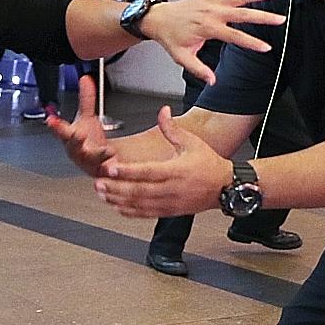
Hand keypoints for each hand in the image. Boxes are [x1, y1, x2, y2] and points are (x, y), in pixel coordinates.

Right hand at [47, 76, 115, 175]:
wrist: (99, 166)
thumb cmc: (89, 143)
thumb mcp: (86, 119)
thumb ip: (86, 99)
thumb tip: (85, 79)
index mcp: (70, 138)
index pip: (61, 130)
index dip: (56, 126)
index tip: (50, 120)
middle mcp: (77, 152)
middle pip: (74, 147)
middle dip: (75, 140)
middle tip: (78, 134)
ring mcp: (88, 164)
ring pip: (90, 161)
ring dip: (97, 155)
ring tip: (107, 150)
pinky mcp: (101, 173)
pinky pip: (104, 173)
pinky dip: (108, 171)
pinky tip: (115, 166)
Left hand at [93, 106, 231, 217]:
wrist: (226, 188)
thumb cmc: (209, 164)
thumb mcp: (192, 142)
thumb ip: (172, 129)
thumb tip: (163, 111)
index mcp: (176, 170)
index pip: (148, 171)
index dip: (128, 170)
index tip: (111, 167)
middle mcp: (171, 189)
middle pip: (139, 190)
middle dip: (116, 187)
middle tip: (98, 182)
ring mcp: (169, 203)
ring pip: (140, 204)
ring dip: (118, 200)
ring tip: (101, 193)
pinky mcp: (169, 212)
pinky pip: (146, 214)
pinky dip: (129, 212)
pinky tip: (116, 206)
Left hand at [139, 0, 285, 82]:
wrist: (159, 18)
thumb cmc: (171, 38)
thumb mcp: (182, 57)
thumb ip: (199, 69)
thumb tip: (212, 81)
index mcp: (208, 28)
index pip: (235, 36)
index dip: (251, 43)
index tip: (266, 48)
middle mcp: (213, 12)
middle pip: (243, 14)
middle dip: (263, 17)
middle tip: (280, 19)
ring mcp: (213, 0)